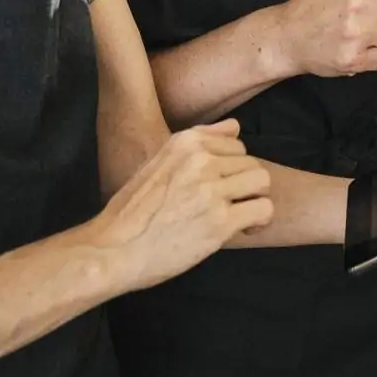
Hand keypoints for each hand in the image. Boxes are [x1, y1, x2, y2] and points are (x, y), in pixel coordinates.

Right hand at [87, 121, 273, 291]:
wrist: (113, 250)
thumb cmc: (133, 211)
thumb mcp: (159, 163)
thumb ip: (199, 142)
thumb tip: (235, 126)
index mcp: (185, 143)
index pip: (236, 145)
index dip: (232, 169)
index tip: (221, 188)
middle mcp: (200, 160)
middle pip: (251, 163)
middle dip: (245, 187)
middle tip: (230, 207)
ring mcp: (211, 190)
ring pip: (262, 181)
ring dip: (255, 200)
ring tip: (240, 217)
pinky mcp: (220, 221)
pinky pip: (263, 209)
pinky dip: (259, 221)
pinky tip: (244, 230)